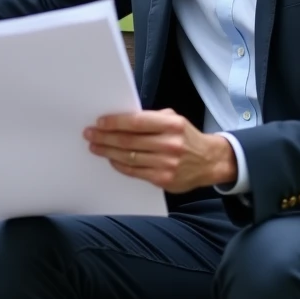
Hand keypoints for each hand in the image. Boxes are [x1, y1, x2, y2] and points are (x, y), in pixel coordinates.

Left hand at [85, 108, 235, 192]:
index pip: (136, 122)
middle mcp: (170, 144)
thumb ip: (151, 119)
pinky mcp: (164, 179)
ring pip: (129, 157)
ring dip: (108, 151)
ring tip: (95, 147)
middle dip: (105, 137)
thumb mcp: (175, 120)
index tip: (99, 122)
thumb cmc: (186, 137)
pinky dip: (120, 165)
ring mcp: (167, 164)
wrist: (209, 162)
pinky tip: (111, 159)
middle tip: (90, 134)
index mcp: (172, 125)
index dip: (115, 122)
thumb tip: (121, 119)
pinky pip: (135, 172)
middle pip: (128, 140)